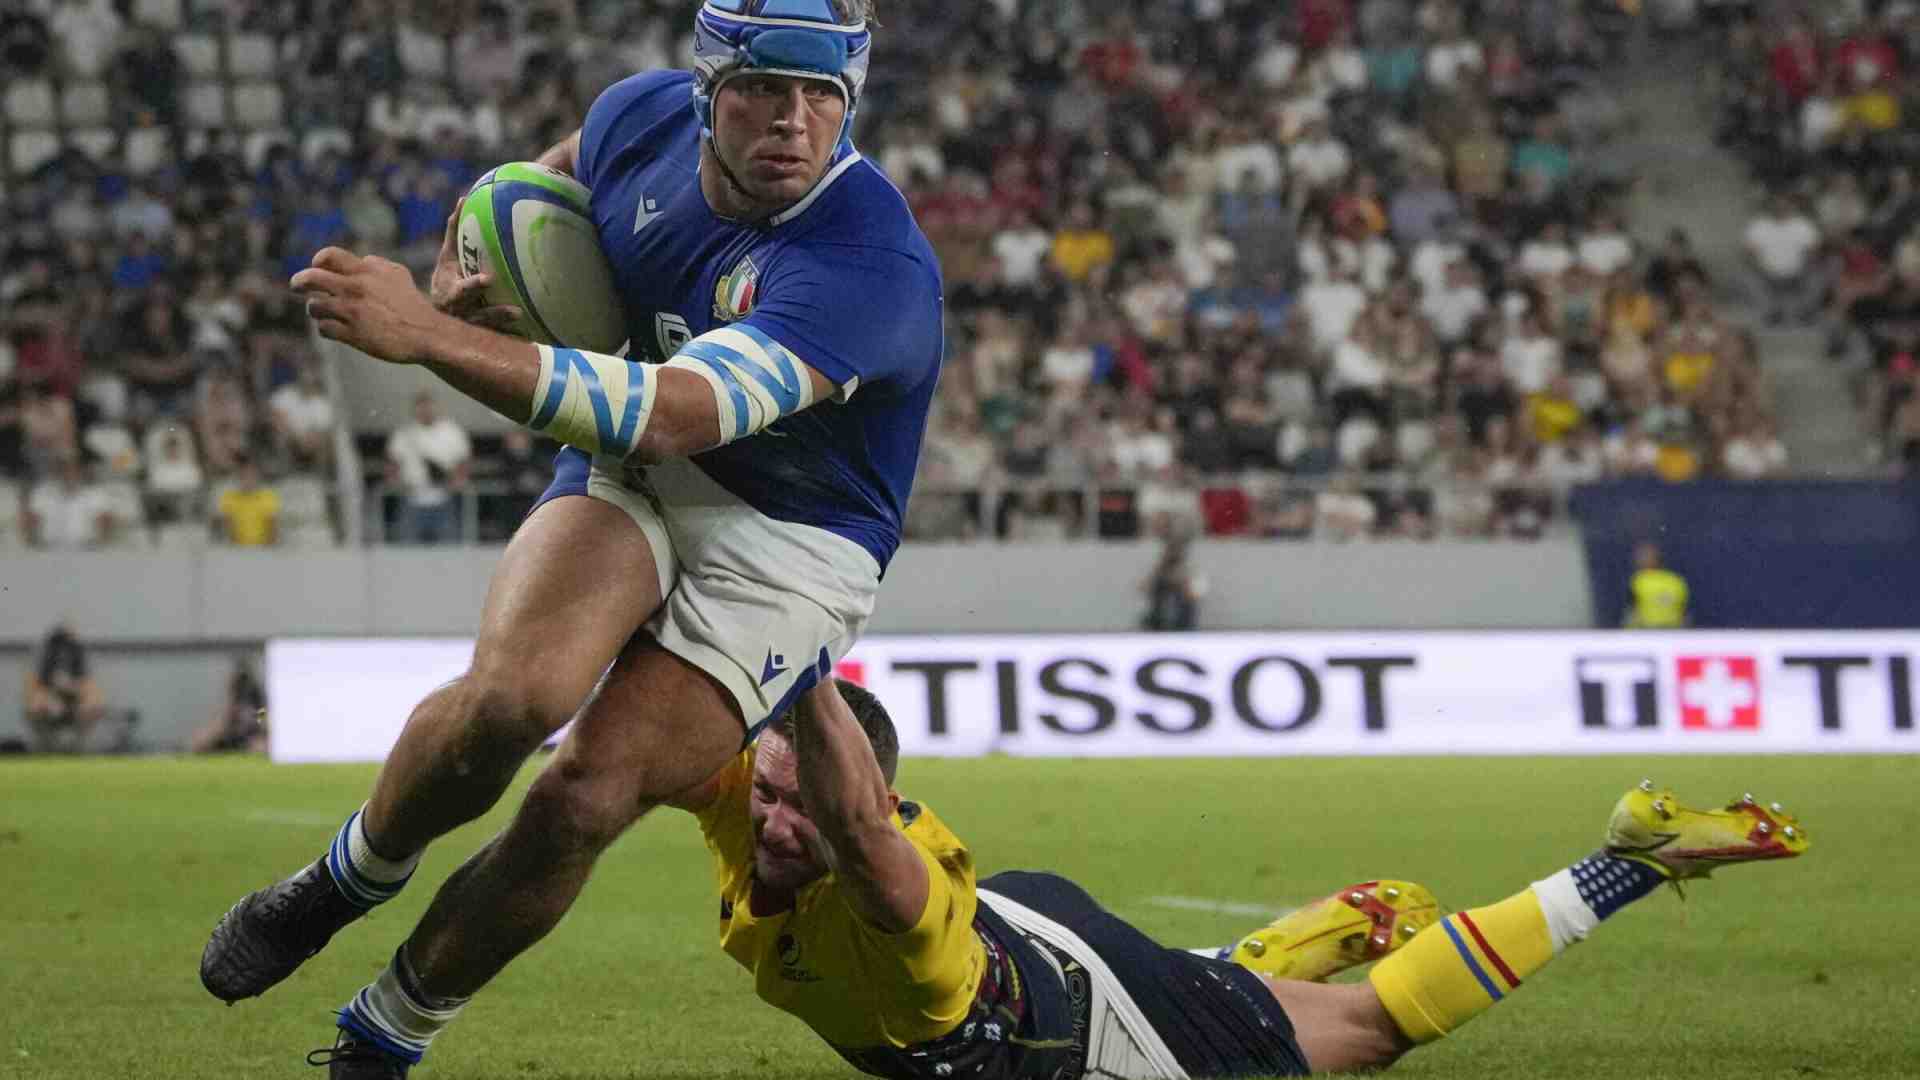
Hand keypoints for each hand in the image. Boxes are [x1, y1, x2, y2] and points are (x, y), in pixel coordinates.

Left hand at [292, 248, 448, 364]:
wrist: (427, 334)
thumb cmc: (412, 303)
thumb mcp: (398, 273)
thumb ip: (375, 264)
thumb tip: (360, 260)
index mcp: (365, 271)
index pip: (327, 256)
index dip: (317, 261)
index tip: (317, 267)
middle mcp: (355, 289)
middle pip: (310, 278)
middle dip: (298, 282)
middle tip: (296, 286)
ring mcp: (352, 312)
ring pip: (314, 306)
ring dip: (317, 310)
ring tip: (325, 313)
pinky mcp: (352, 335)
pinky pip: (324, 329)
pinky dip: (327, 329)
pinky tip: (336, 329)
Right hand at [429, 211, 523, 332]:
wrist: (434, 318)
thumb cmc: (446, 280)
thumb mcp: (447, 258)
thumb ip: (454, 232)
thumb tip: (463, 199)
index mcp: (450, 294)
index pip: (460, 292)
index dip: (472, 287)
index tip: (487, 279)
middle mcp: (460, 315)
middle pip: (477, 316)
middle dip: (494, 314)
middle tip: (515, 310)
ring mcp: (472, 330)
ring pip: (490, 332)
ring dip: (507, 328)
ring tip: (524, 320)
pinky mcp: (483, 339)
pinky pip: (499, 341)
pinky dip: (513, 339)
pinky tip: (532, 337)